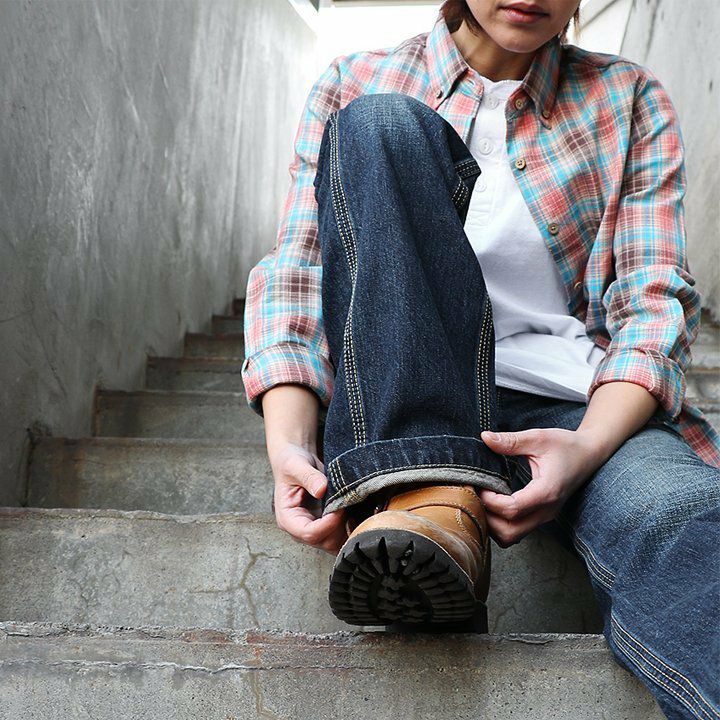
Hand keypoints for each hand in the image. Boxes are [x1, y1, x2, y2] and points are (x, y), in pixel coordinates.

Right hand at [268, 441, 348, 554]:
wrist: (297, 461)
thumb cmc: (292, 463)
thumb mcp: (296, 465)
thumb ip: (308, 477)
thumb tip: (321, 490)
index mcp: (288, 519)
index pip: (310, 534)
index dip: (329, 523)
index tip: (341, 506)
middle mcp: (300, 530)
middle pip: (325, 543)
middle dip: (341, 527)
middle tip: (351, 505)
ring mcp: (315, 530)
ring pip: (336, 544)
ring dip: (349, 530)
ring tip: (355, 509)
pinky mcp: (327, 527)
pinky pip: (342, 537)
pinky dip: (353, 528)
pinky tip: (358, 512)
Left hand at [478, 428, 605, 547]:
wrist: (590, 455)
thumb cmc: (566, 445)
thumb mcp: (539, 438)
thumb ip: (511, 441)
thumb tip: (485, 437)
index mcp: (546, 492)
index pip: (512, 509)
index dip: (490, 500)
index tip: (479, 484)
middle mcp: (546, 510)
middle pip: (509, 532)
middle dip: (487, 518)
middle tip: (476, 496)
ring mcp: (545, 517)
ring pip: (511, 537)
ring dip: (492, 524)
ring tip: (483, 501)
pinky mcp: (541, 517)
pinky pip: (516, 530)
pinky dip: (500, 524)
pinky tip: (494, 504)